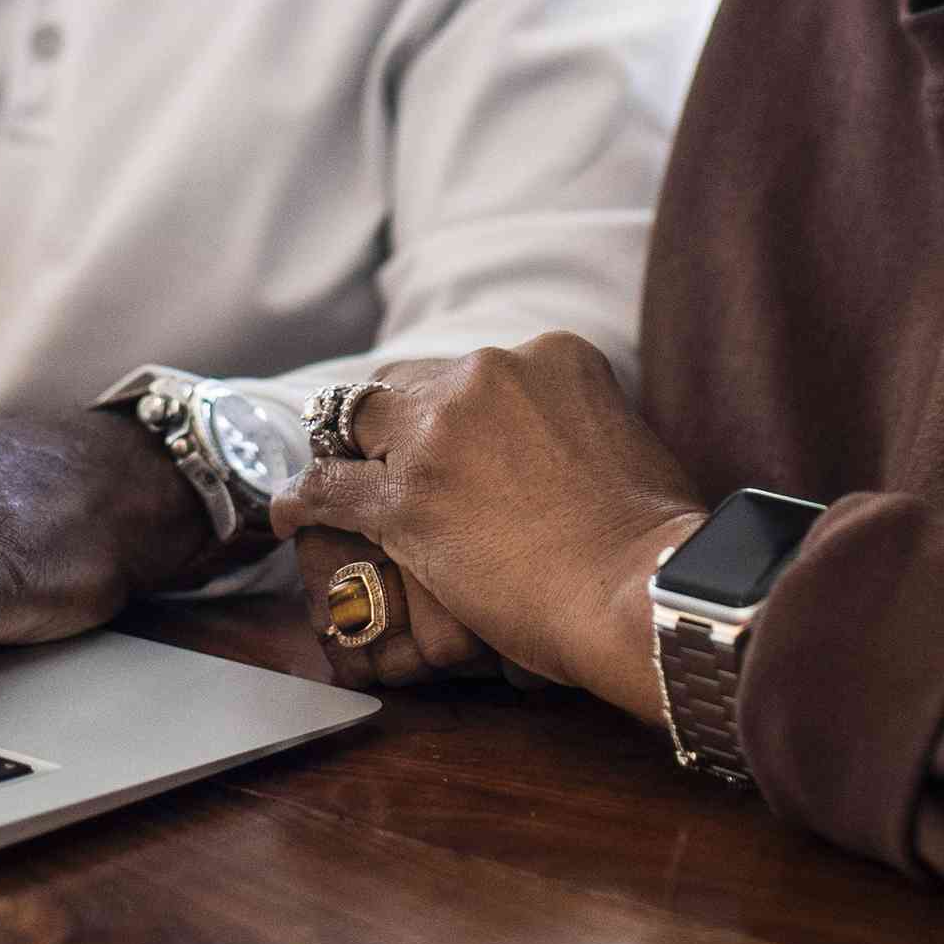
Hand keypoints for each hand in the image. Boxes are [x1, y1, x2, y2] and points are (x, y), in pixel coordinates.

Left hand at [272, 334, 707, 726]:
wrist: (644, 589)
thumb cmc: (656, 540)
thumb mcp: (629, 444)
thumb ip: (580, 427)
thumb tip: (570, 451)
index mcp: (553, 354)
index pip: (473, 367)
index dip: (451, 405)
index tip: (446, 434)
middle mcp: (490, 373)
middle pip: (411, 383)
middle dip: (395, 421)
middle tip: (386, 456)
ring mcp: (441, 431)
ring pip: (363, 424)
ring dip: (350, 453)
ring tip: (329, 477)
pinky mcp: (406, 498)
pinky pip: (332, 488)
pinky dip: (303, 500)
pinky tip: (287, 513)